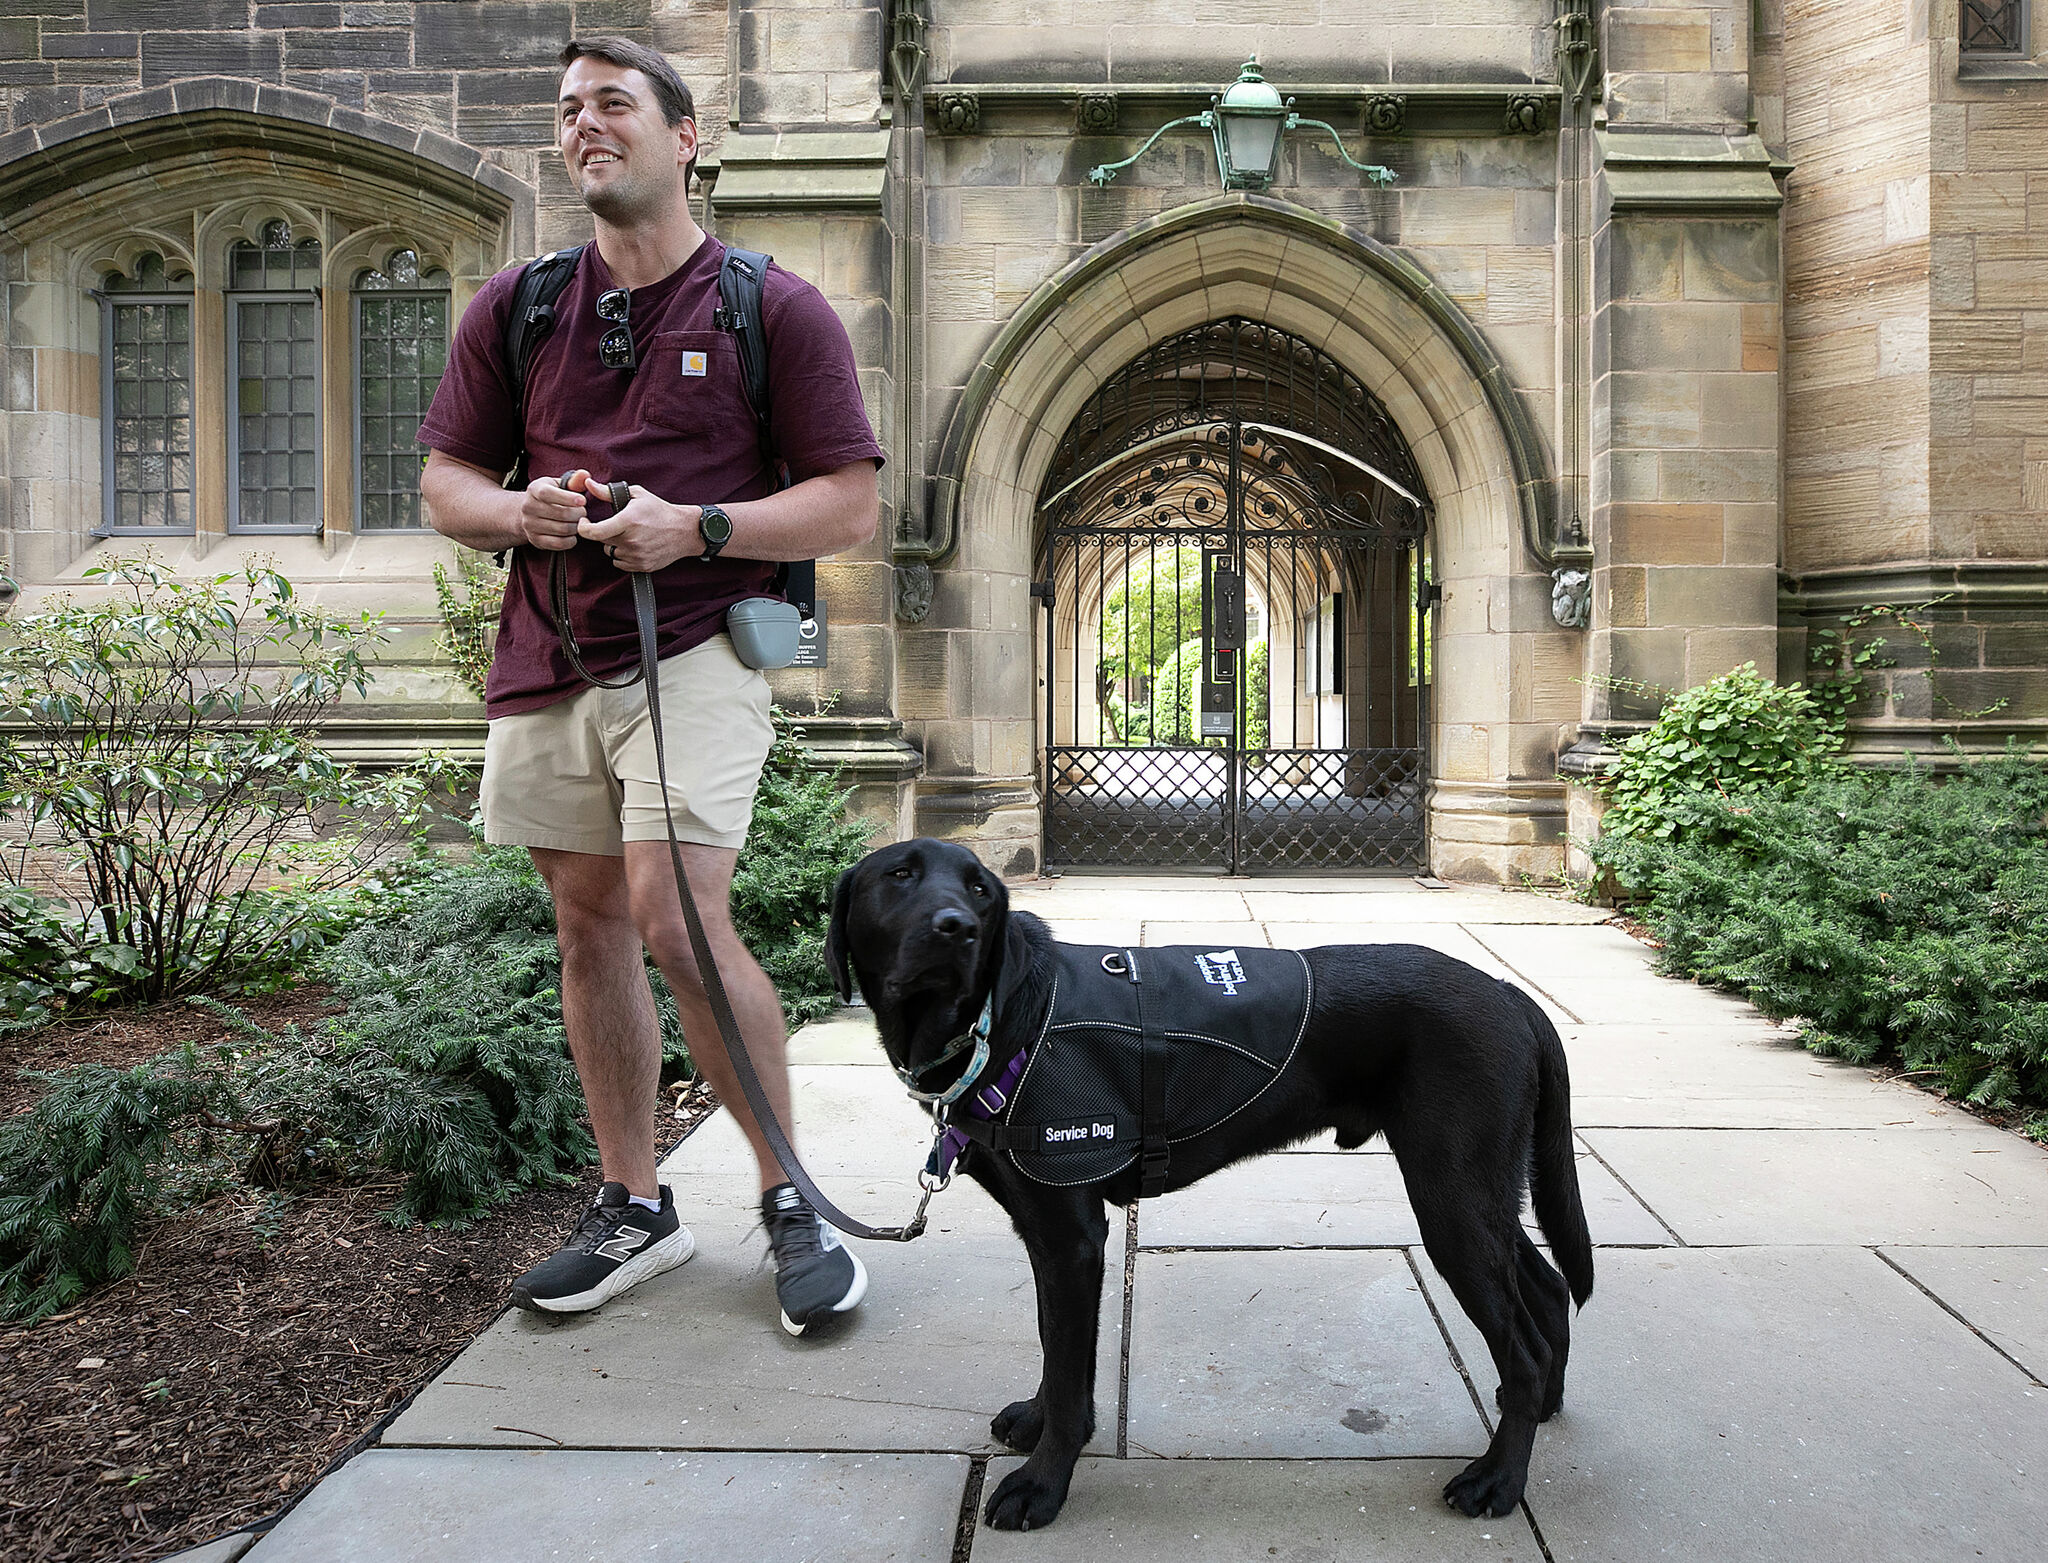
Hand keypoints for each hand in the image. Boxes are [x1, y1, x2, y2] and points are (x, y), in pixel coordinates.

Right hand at [520, 470, 588, 551]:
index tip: (583, 500)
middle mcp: (528, 507)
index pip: (548, 494)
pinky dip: (570, 540)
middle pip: (560, 514)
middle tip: (583, 512)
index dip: (567, 498)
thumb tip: (585, 475)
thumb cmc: (551, 496)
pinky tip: (572, 534)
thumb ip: (574, 480)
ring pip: (562, 529)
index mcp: (534, 489)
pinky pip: (558, 543)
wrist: (530, 513)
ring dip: (576, 527)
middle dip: (578, 514)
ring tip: (578, 522)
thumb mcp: (559, 484)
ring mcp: (529, 525)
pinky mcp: (535, 540)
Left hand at [577, 482, 700, 572]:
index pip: (593, 532)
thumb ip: (608, 492)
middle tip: (617, 525)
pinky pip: (620, 563)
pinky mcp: (642, 566)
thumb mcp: (636, 494)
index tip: (584, 522)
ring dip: (614, 545)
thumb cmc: (660, 510)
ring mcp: (637, 555)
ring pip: (611, 553)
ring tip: (628, 535)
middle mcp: (631, 540)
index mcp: (627, 521)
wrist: (685, 531)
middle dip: (604, 533)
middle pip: (601, 541)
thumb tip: (588, 484)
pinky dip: (623, 556)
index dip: (583, 528)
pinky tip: (634, 545)